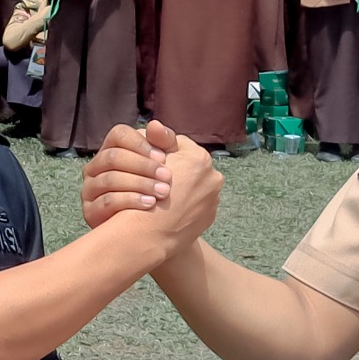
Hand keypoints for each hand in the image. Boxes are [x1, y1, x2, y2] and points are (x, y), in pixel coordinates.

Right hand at [80, 122, 170, 225]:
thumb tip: (155, 125)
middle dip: (143, 166)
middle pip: (113, 156)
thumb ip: (164, 144)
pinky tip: (150, 205)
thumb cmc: (158, 191)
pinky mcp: (91, 212)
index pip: (119, 134)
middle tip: (168, 177)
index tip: (163, 158)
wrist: (152, 230)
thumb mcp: (166, 165)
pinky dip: (131, 201)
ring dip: (140, 184)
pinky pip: (106, 202)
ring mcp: (90, 189)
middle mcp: (96, 167)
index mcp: (112, 150)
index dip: (141, 144)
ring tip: (163, 193)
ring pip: (110, 179)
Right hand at [152, 129, 223, 252]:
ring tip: (162, 194)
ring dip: (182, 187)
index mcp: (199, 158)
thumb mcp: (150, 162)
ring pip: (194, 184)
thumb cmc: (145, 194)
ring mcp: (213, 199)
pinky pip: (197, 204)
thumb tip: (155, 124)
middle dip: (175, 170)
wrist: (149, 235)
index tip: (151, 161)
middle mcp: (213, 177)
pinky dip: (186, 204)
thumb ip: (158, 141)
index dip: (160, 151)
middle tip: (157, 177)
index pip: (178, 144)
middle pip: (189, 165)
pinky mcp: (209, 217)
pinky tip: (170, 208)